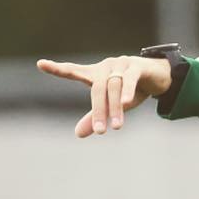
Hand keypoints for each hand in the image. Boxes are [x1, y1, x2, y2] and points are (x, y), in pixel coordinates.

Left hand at [36, 55, 173, 137]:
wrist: (157, 77)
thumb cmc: (130, 91)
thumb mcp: (112, 106)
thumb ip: (94, 117)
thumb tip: (77, 134)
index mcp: (95, 75)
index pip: (73, 71)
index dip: (57, 69)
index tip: (40, 64)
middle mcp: (105, 67)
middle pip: (97, 89)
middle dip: (98, 111)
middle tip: (100, 132)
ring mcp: (120, 64)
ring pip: (113, 87)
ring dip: (114, 108)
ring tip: (115, 127)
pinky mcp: (136, 66)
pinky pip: (129, 79)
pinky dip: (127, 90)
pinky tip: (124, 102)